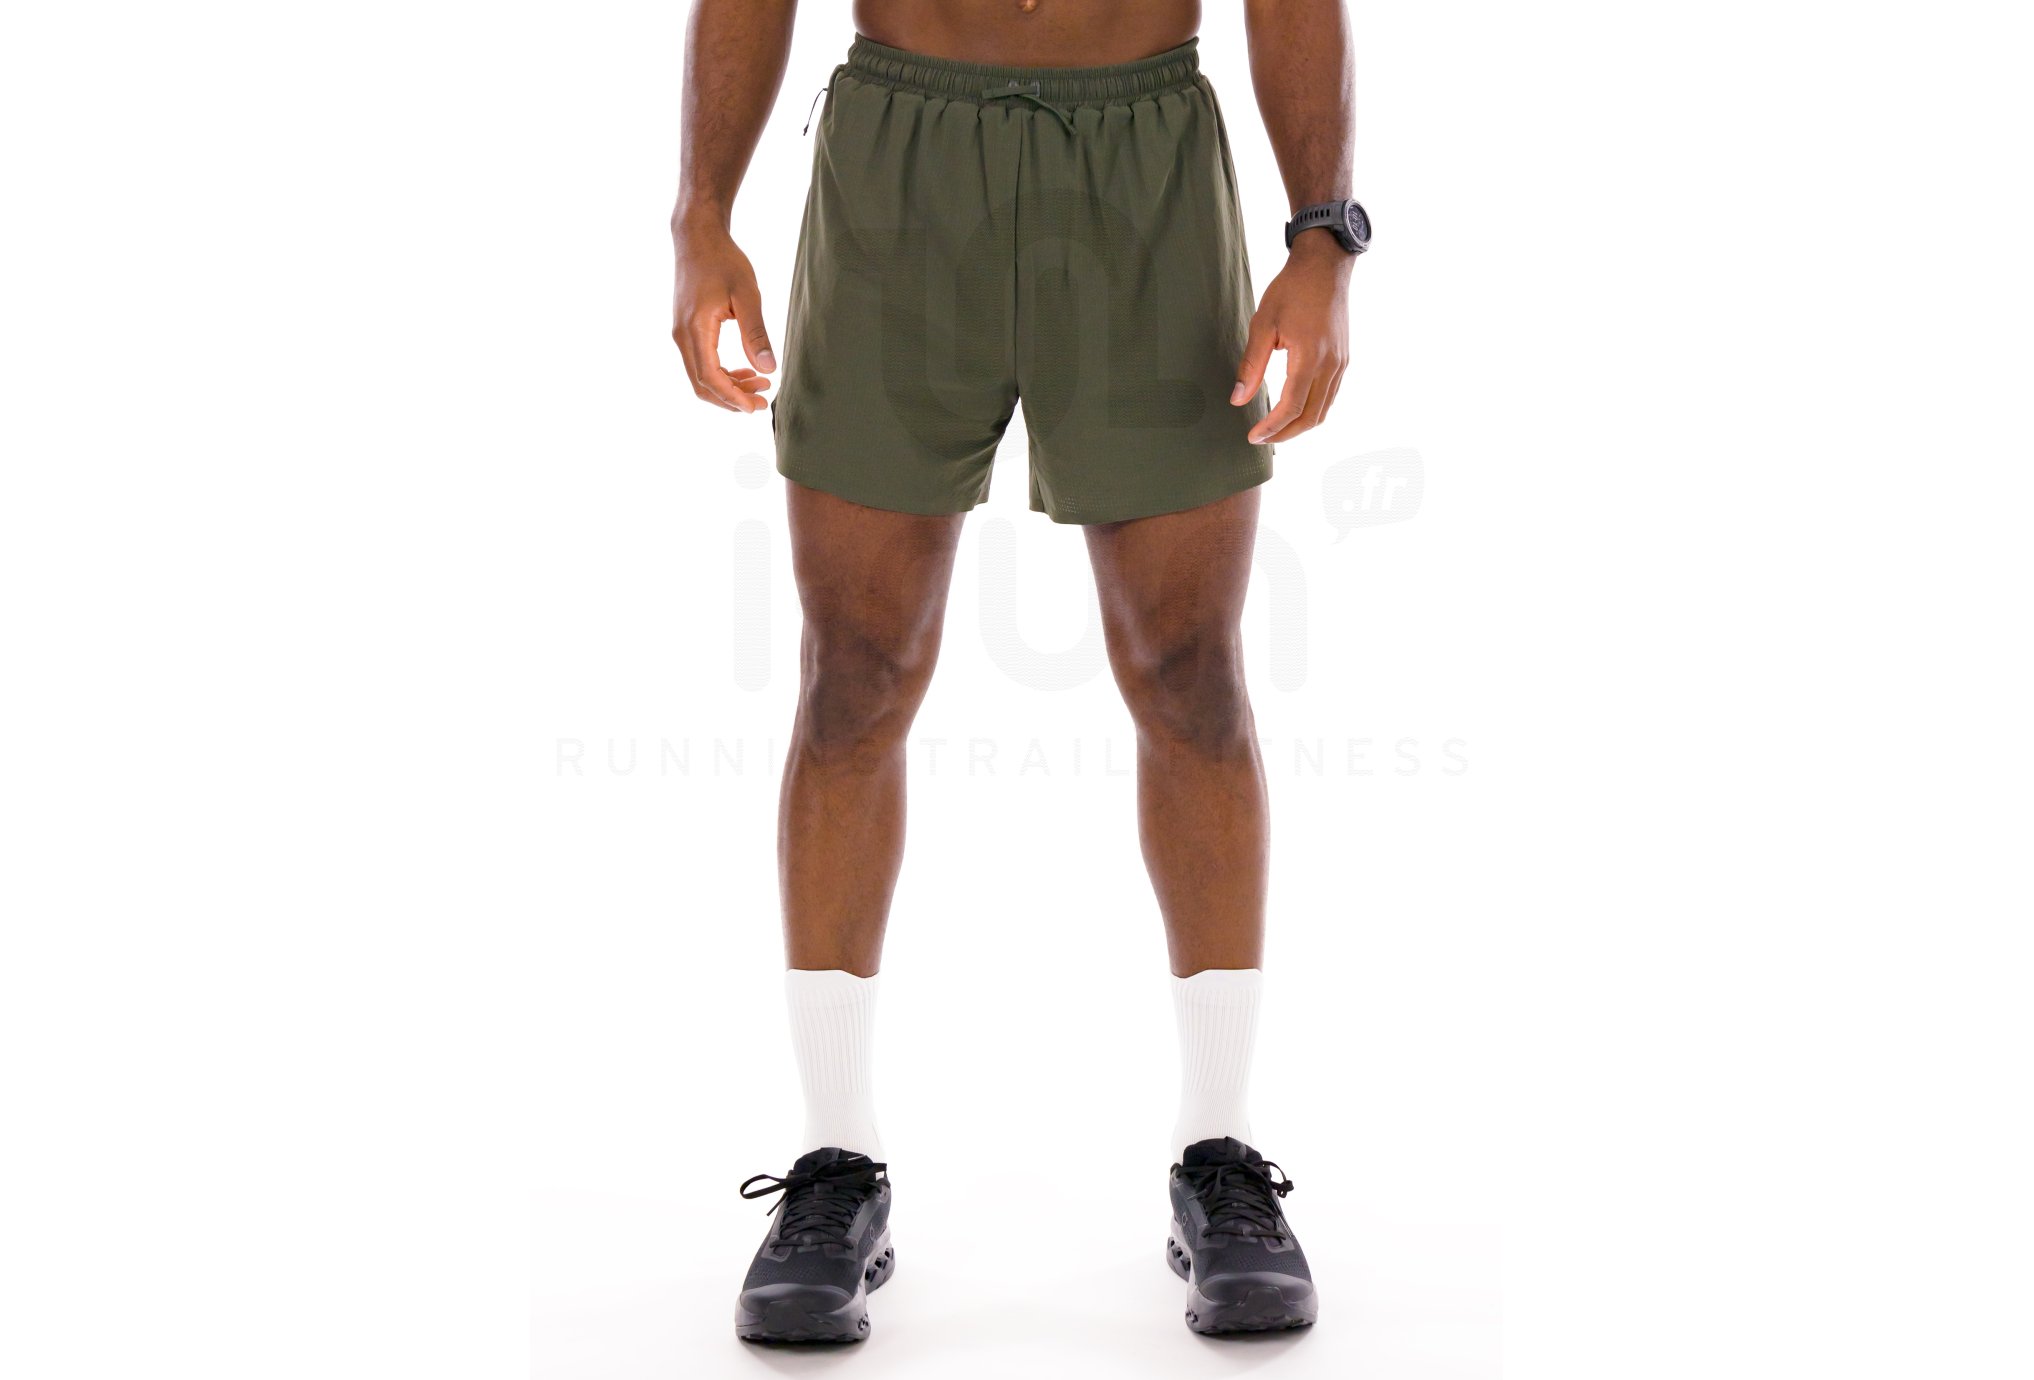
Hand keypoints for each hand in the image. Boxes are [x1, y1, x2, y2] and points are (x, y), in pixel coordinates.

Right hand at [671, 213, 773, 412]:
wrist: (697, 237)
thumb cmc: (723, 260)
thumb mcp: (747, 295)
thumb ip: (756, 333)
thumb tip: (768, 369)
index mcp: (695, 329)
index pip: (710, 376)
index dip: (733, 397)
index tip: (756, 406)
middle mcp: (682, 336)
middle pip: (702, 384)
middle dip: (731, 398)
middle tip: (762, 402)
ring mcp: (681, 334)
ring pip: (700, 376)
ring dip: (728, 387)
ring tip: (760, 385)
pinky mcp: (685, 330)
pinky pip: (700, 362)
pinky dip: (721, 373)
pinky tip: (744, 369)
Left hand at [1232, 234, 1352, 443]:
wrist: (1325, 266)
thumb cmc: (1292, 290)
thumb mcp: (1263, 324)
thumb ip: (1251, 365)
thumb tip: (1238, 399)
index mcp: (1310, 357)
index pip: (1291, 407)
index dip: (1271, 427)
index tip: (1254, 436)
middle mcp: (1331, 365)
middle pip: (1311, 416)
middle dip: (1286, 434)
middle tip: (1262, 439)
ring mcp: (1341, 363)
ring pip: (1324, 410)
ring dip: (1300, 425)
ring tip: (1276, 429)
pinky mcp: (1344, 359)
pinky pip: (1330, 395)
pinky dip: (1313, 410)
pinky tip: (1295, 409)